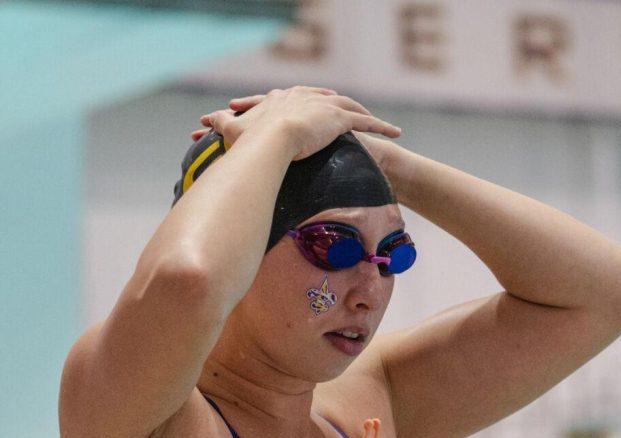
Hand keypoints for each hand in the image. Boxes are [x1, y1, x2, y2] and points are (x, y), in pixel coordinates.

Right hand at [189, 86, 401, 159]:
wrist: (270, 138)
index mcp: (286, 97)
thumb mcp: (233, 128)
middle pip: (330, 98)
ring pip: (352, 108)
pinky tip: (394, 132)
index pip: (302, 96)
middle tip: (352, 111)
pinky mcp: (340, 119)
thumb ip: (221, 122)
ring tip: (379, 123)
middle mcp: (308, 96)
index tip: (321, 103)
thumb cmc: (250, 137)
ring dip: (367, 115)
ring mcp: (325, 106)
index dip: (313, 99)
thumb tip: (205, 120)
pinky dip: (381, 127)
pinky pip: (367, 123)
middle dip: (342, 105)